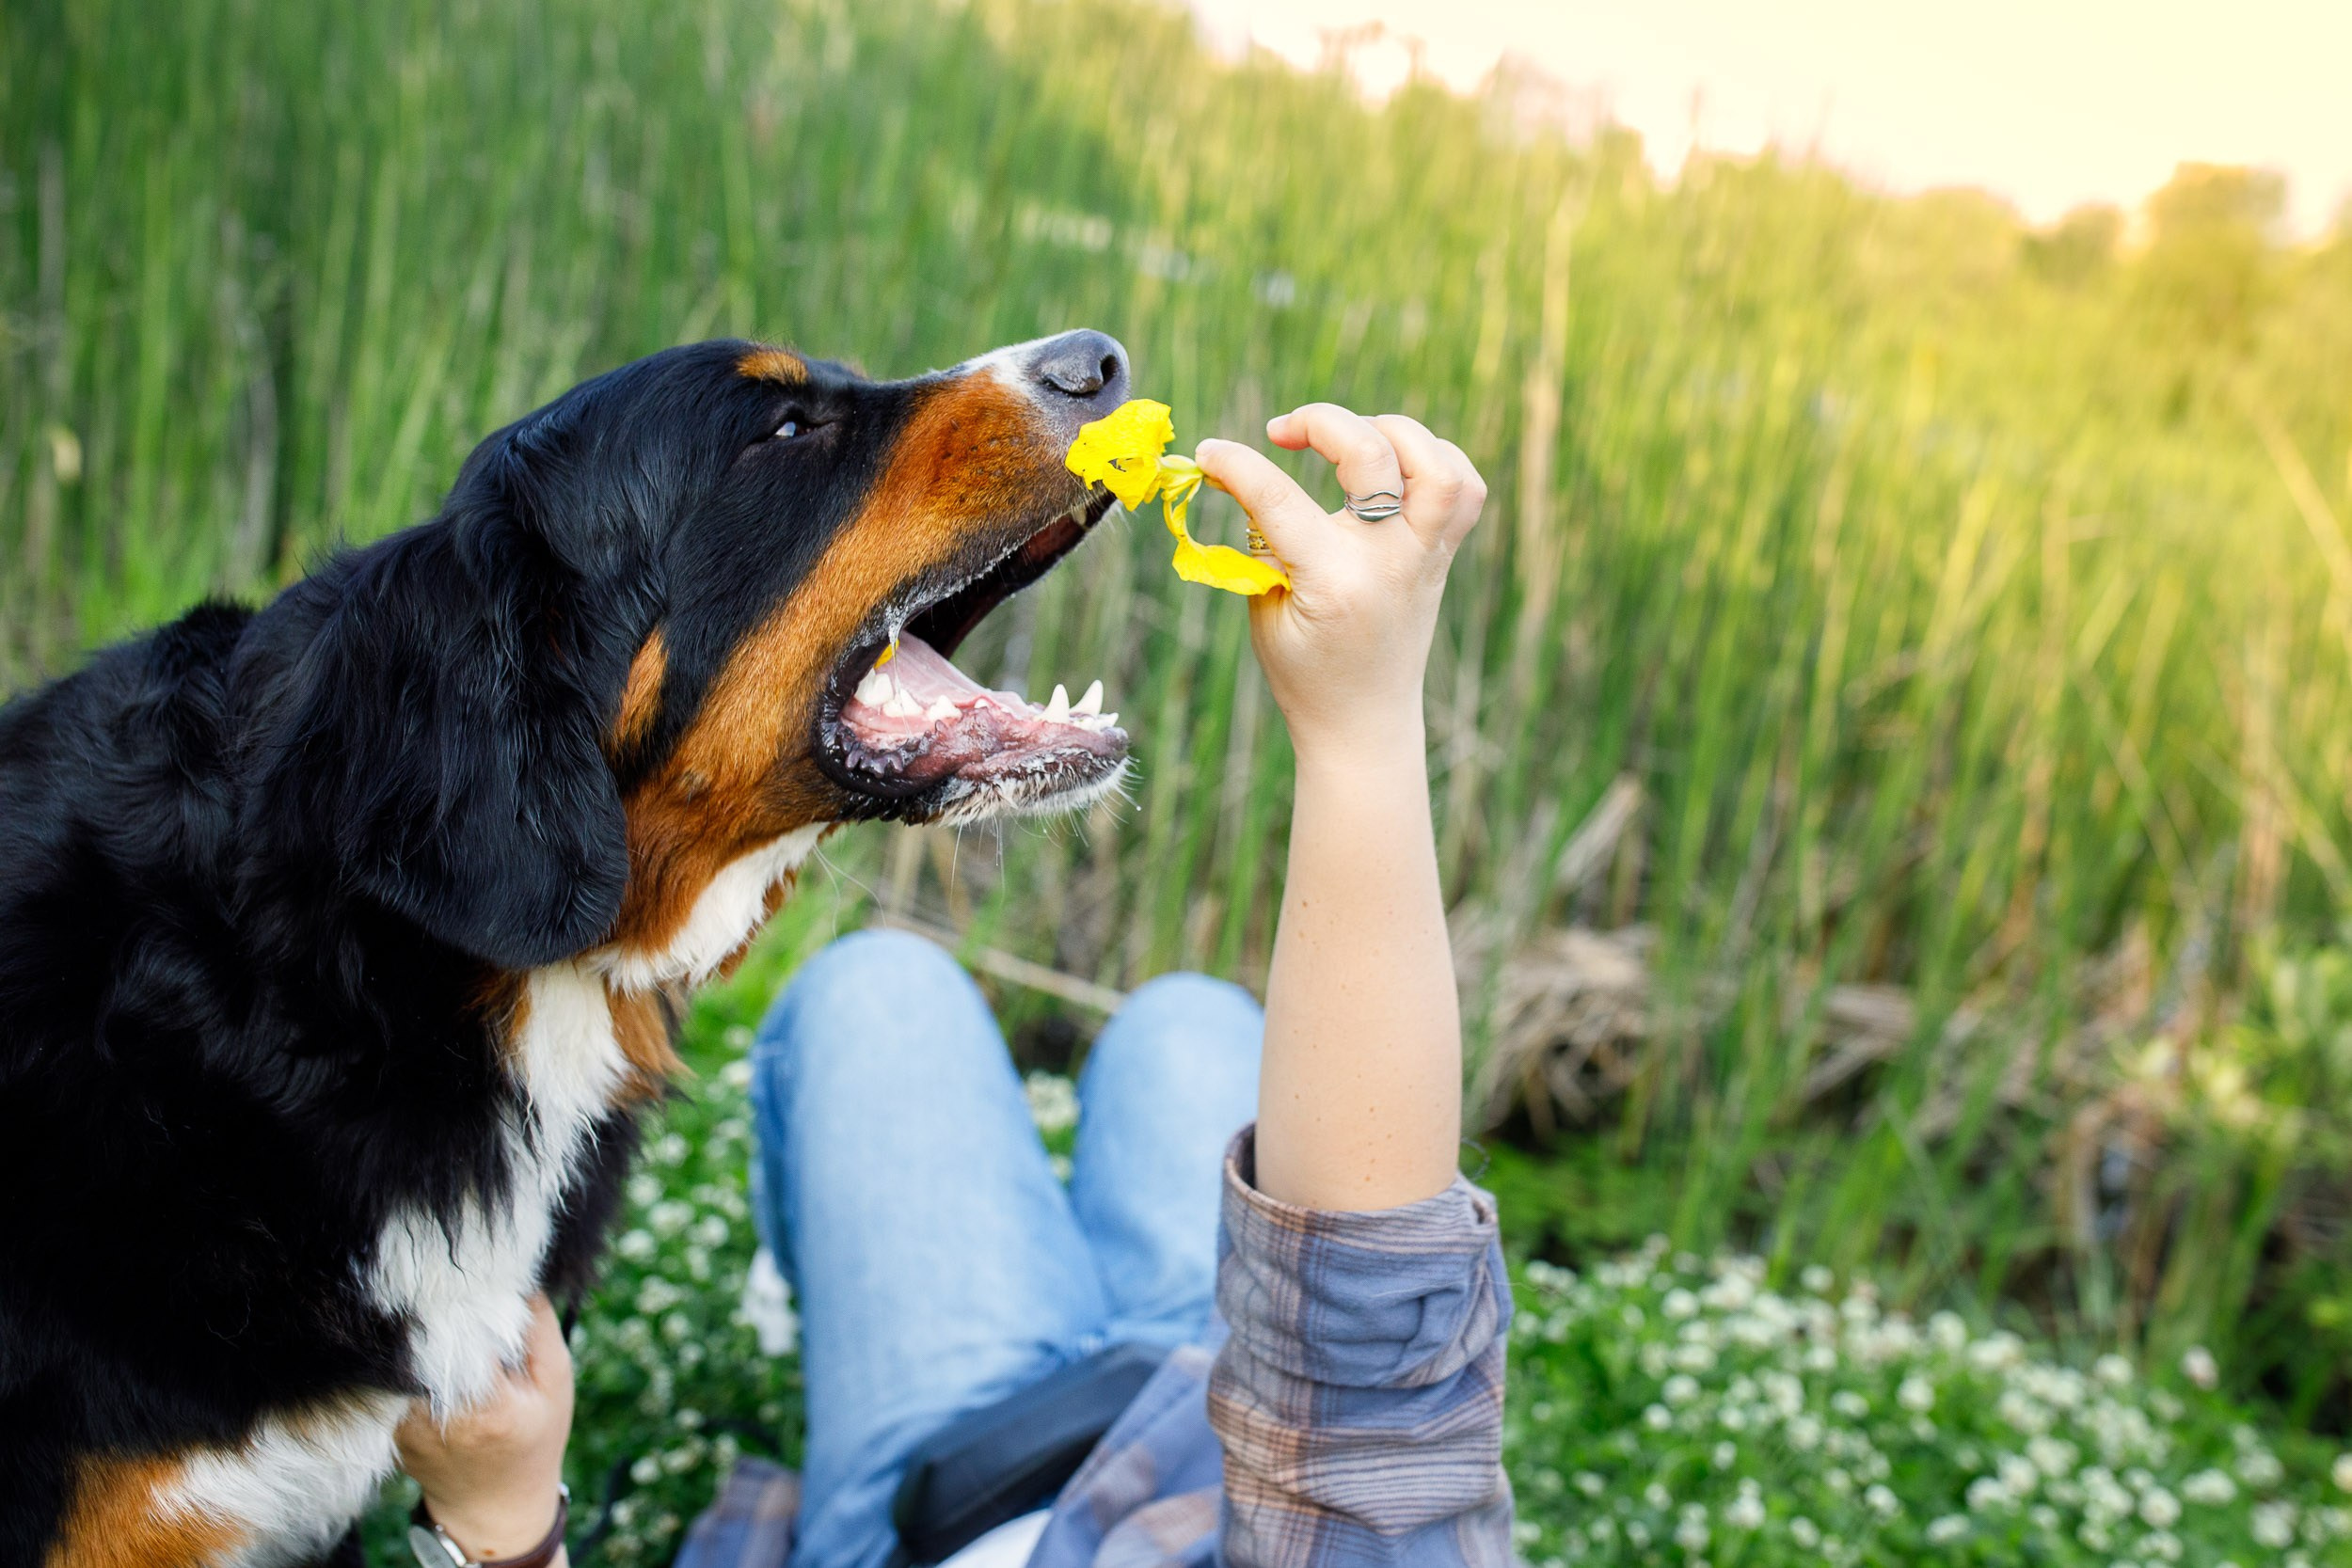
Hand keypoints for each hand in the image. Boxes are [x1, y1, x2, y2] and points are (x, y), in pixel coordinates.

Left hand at [396, 1295, 574, 1563]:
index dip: (466, 1296)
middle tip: (452, 1289)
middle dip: (443, 1310)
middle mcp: (438, 1416)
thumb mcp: (556, 1381)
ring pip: (409, 1355)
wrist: (491, 1505)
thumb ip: (538, 1326)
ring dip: (425, 1332)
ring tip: (446, 1322)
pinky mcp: (389, 1425)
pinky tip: (435, 1355)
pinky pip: (398, 1375)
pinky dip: (415, 1359)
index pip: (462, 1328)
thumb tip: (516, 1272)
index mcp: (489, 1405)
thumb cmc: (534, 1438)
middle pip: (429, 1338)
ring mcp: (406, 1424)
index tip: (474, 1278)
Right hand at [1193, 406, 1484, 761]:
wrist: (1365, 722)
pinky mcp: (1442, 556)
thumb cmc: (1304, 672)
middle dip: (1320, 422)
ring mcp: (1425, 556)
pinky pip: (1464, 488)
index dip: (1236, 465)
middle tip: (1281, 431)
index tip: (1207, 452)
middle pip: (1372, 454)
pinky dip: (1434, 459)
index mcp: (1335, 580)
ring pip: (1438, 464)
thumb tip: (1240, 473)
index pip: (1279, 498)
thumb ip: (1258, 541)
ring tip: (1351, 440)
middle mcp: (1389, 561)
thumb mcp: (1265, 611)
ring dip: (1392, 432)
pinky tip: (1393, 464)